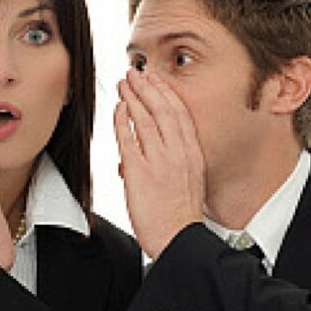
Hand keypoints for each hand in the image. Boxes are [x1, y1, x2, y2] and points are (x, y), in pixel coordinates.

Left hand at [113, 69, 204, 258]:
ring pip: (145, 119)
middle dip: (148, 87)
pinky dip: (122, 121)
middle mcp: (178, 153)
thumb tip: (158, 151)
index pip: (180, 114)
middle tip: (136, 73)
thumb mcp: (190, 182)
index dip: (167, 93)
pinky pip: (128, 138)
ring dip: (132, 98)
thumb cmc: (181, 217)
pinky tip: (117, 109)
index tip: (157, 80)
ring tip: (123, 84)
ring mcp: (159, 161)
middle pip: (163, 110)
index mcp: (193, 154)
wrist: (178, 238)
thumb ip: (176, 162)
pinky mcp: (139, 172)